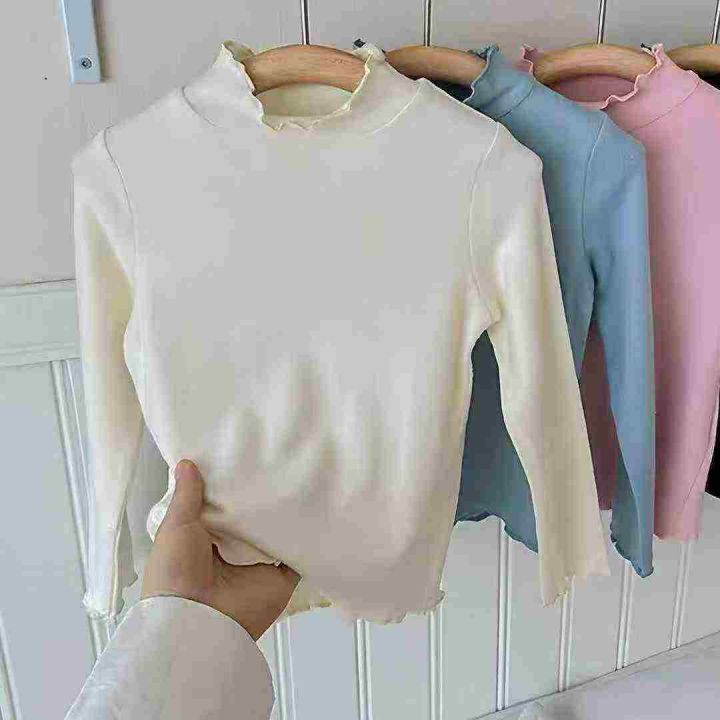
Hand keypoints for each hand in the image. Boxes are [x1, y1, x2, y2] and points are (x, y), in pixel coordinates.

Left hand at [142, 459, 299, 639]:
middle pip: (250, 518)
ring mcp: (258, 564)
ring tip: (297, 476)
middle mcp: (232, 551)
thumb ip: (186, 496)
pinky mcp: (281, 576)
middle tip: (274, 460)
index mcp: (203, 539)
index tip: (240, 456)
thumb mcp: (175, 527)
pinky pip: (298, 553)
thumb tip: (186, 463)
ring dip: (283, 513)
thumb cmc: (177, 574)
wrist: (198, 622)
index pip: (220, 506)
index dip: (227, 485)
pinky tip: (315, 509)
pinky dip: (307, 536)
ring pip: (275, 532)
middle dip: (258, 496)